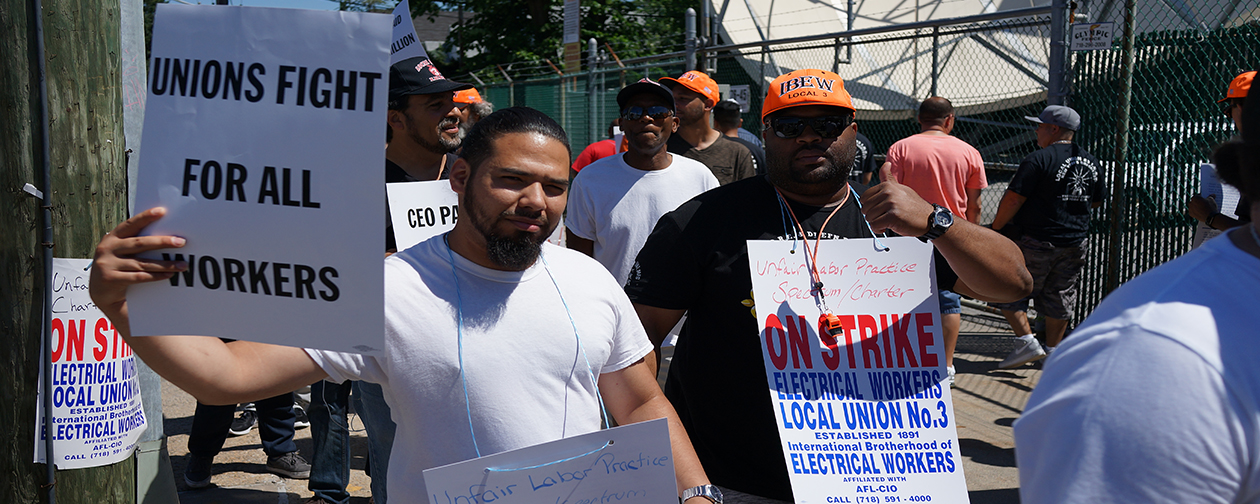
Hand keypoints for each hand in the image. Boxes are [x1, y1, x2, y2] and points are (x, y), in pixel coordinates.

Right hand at [90, 207, 188, 322]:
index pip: (130, 225)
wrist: (100, 293)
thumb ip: (136, 244)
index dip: (145, 217)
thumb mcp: (121, 253)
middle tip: (181, 242)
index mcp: (112, 238)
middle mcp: (108, 248)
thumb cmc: (117, 268)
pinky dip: (155, 276)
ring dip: (165, 264)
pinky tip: (168, 275)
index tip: (162, 211)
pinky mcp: (110, 279)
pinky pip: (139, 277)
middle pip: (139, 243)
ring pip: (142, 263)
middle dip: (162, 242)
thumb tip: (167, 237)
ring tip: (182, 265)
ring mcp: (107, 264)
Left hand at [859, 163, 933, 236]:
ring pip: (869, 218)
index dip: (869, 206)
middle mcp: (888, 193)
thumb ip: (888, 178)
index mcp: (887, 186)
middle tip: (884, 216)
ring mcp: (891, 204)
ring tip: (887, 221)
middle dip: (872, 216)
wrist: (928, 218)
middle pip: (865, 208)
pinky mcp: (893, 216)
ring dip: (876, 223)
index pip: (864, 197)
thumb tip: (886, 164)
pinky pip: (874, 225)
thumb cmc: (913, 205)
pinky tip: (887, 227)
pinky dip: (878, 229)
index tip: (879, 209)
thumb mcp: (900, 188)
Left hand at [1187, 194, 1215, 222]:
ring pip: (1192, 206)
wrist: (1210, 216)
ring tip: (1200, 207)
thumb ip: (1211, 196)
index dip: (1201, 196)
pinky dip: (1194, 211)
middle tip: (1201, 202)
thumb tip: (1213, 195)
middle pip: (1194, 201)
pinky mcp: (1191, 214)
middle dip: (1197, 201)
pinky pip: (1192, 211)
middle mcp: (1191, 202)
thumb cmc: (1210, 207)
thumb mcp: (1212, 200)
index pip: (1198, 195)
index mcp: (1195, 197)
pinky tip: (1198, 211)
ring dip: (1195, 206)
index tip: (1203, 197)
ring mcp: (1190, 208)